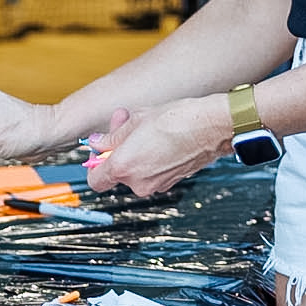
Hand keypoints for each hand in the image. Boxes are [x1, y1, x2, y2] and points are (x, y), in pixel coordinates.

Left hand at [84, 98, 232, 197]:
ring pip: (135, 171)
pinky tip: (158, 138)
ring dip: (135, 151)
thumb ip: (112, 136)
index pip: (95, 180)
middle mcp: (139, 183)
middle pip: (117, 172)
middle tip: (123, 124)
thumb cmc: (176, 120)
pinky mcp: (171, 182)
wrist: (210, 127)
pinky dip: (150, 158)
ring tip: (145, 127)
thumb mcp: (135, 120)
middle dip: (118, 149)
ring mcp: (157, 185)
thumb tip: (98, 143)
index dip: (95, 164)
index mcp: (124, 167)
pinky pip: (151, 172)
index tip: (100, 149)